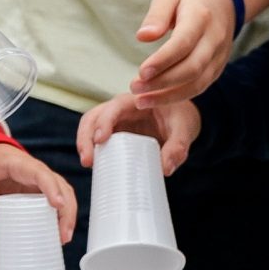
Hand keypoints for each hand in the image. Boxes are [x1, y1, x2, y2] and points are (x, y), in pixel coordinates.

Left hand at [0, 143, 77, 241]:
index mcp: (22, 164)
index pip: (42, 174)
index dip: (52, 189)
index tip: (58, 204)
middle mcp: (37, 173)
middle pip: (61, 187)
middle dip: (67, 210)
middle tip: (63, 234)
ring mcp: (40, 184)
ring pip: (64, 195)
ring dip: (68, 216)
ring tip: (63, 238)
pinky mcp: (39, 194)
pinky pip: (57, 203)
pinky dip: (62, 218)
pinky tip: (58, 235)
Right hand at [77, 92, 200, 175]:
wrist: (180, 120)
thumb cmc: (181, 118)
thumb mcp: (184, 130)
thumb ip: (178, 147)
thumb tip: (166, 169)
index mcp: (136, 101)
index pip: (114, 107)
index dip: (105, 121)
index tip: (101, 140)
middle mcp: (120, 109)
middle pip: (94, 116)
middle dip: (86, 136)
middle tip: (88, 160)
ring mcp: (114, 121)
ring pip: (90, 126)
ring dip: (84, 143)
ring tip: (88, 164)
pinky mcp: (113, 134)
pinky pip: (95, 138)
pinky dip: (91, 150)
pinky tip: (94, 166)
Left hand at [128, 0, 237, 106]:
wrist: (224, 0)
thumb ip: (157, 15)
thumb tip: (142, 37)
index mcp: (201, 17)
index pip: (184, 42)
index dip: (163, 60)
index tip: (141, 72)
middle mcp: (214, 39)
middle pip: (192, 68)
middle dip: (163, 82)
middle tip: (135, 88)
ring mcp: (219, 55)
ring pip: (197, 83)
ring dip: (169, 96)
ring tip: (141, 100)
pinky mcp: (218, 67)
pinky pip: (200, 86)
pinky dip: (178, 96)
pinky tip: (157, 99)